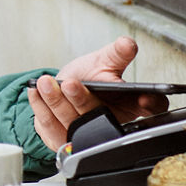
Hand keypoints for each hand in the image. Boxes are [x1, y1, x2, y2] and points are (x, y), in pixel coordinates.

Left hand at [27, 36, 167, 150]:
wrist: (63, 89)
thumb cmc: (89, 78)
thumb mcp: (104, 61)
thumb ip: (116, 53)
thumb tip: (127, 43)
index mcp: (130, 105)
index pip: (151, 107)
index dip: (150, 105)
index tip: (144, 98)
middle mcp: (111, 123)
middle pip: (99, 116)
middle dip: (82, 100)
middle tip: (71, 83)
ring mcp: (87, 136)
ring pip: (72, 122)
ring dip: (56, 103)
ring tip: (46, 84)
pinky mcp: (65, 141)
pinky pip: (51, 127)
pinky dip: (41, 108)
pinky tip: (35, 92)